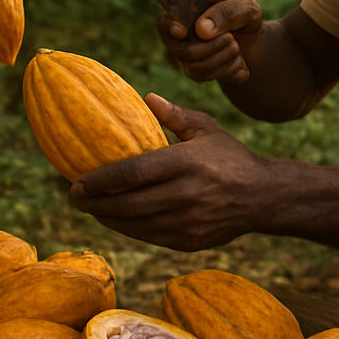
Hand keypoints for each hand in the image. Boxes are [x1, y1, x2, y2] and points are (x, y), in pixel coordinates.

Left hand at [70, 95, 272, 251]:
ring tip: (90, 209)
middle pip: (128, 204)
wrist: (264, 197)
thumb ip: (175, 116)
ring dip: (108, 218)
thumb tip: (145, 98)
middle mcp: (186, 194)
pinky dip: (128, 229)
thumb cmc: (230, 157)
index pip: (132, 173)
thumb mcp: (207, 129)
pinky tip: (116, 220)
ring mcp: (188, 221)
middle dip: (95, 203)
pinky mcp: (190, 241)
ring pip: (135, 225)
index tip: (76, 182)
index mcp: (186, 162)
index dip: (100, 181)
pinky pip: (149, 237)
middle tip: (74, 198)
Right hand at [157, 0, 262, 85]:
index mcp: (186, 11)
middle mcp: (181, 36)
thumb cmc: (244, 11)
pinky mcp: (199, 72)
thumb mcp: (244, 4)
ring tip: (236, 48)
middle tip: (231, 38)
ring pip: (194, 70)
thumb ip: (225, 12)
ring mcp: (188, 56)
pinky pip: (207, 79)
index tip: (184, 32)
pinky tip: (238, 61)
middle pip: (182, 52)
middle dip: (211, 48)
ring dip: (223, 60)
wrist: (254, 34)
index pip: (163, 23)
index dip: (169, 29)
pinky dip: (230, 71)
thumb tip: (201, 29)